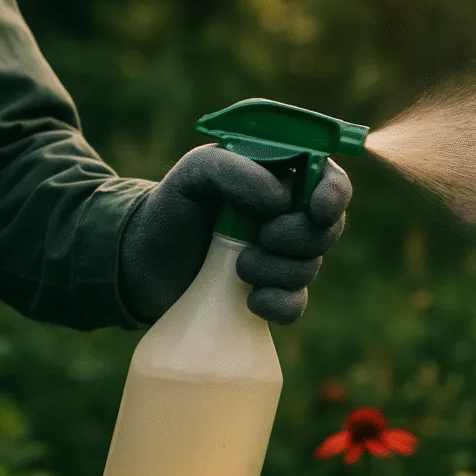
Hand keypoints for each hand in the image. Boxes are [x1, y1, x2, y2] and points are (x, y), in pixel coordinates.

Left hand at [119, 144, 351, 324]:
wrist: (140, 262)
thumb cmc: (172, 207)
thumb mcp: (196, 172)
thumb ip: (235, 169)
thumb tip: (280, 200)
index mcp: (280, 177)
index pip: (330, 179)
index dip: (334, 194)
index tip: (318, 210)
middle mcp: (288, 217)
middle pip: (328, 228)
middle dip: (298, 236)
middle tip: (262, 236)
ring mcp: (281, 259)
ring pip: (310, 267)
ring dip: (277, 269)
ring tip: (238, 267)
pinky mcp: (269, 295)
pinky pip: (295, 305)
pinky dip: (278, 304)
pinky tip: (251, 301)